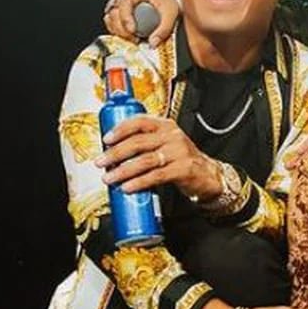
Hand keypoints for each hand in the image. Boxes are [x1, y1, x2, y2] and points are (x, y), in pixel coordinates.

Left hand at [96, 116, 222, 199]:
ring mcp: (179, 152)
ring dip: (123, 170)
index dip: (120, 129)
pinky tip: (127, 187)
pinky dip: (139, 182)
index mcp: (166, 126)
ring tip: (109, 178)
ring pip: (145, 160)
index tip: (106, 139)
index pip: (140, 121)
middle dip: (115, 153)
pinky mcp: (183, 169)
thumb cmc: (180, 159)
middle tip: (100, 162)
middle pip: (138, 142)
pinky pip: (156, 176)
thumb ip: (144, 143)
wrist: (207, 174)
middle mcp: (172, 136)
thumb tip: (112, 153)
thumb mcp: (165, 144)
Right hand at [103, 0, 179, 44]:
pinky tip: (128, 37)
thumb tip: (153, 43)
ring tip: (132, 38)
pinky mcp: (121, 13)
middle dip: (121, 28)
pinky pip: (112, 23)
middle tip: (133, 38)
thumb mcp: (171, 14)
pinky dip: (117, 31)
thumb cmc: (168, 1)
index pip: (124, 2)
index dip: (125, 17)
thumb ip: (164, 29)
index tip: (132, 30)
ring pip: (109, 18)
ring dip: (117, 31)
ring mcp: (122, 5)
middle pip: (113, 11)